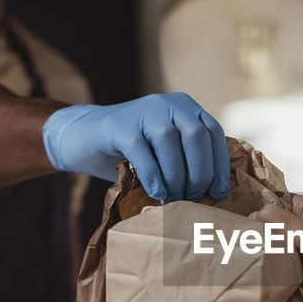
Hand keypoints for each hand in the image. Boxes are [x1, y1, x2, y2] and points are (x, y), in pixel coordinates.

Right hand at [42, 93, 230, 201]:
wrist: (82, 138)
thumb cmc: (131, 152)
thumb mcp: (165, 150)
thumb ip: (187, 159)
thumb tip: (213, 192)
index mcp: (185, 107)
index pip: (213, 133)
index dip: (219, 165)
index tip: (219, 192)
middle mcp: (167, 103)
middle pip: (196, 136)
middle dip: (200, 172)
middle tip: (194, 197)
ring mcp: (143, 111)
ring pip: (170, 143)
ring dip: (176, 177)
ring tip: (174, 198)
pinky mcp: (119, 125)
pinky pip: (143, 153)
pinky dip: (153, 176)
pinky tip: (156, 193)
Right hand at [251, 194, 302, 301]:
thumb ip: (277, 220)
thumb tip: (253, 215)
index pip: (278, 200)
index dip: (261, 208)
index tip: (241, 216)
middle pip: (274, 226)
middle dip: (260, 234)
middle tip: (244, 240)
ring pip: (276, 249)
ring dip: (267, 256)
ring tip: (253, 259)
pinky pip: (281, 268)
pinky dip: (273, 273)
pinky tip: (264, 275)